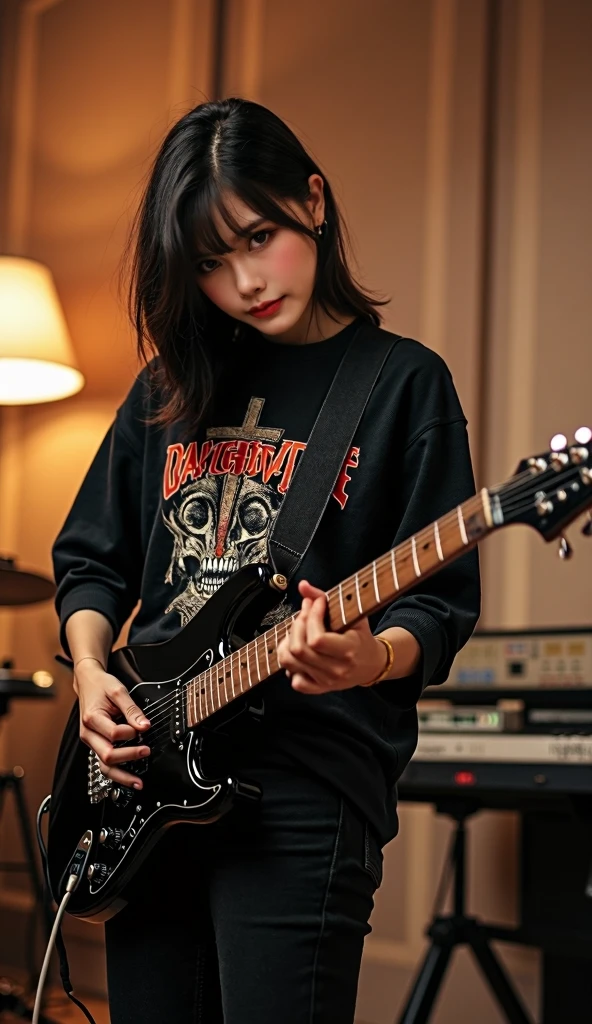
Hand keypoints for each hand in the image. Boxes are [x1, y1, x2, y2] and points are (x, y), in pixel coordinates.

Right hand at [75, 660, 150, 789]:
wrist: (87, 682)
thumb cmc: (101, 685)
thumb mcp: (118, 691)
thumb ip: (132, 709)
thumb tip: (144, 726)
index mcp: (92, 719)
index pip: (113, 733)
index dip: (130, 733)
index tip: (142, 727)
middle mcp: (88, 734)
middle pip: (107, 755)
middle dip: (129, 756)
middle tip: (146, 751)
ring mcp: (91, 741)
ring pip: (103, 765)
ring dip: (121, 776)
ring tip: (138, 782)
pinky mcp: (95, 744)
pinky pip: (104, 762)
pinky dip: (117, 772)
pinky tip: (129, 778)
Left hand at [276, 580, 387, 693]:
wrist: (372, 664)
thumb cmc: (361, 636)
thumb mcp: (352, 613)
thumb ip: (324, 597)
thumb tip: (302, 586)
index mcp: (348, 650)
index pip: (317, 639)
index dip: (310, 617)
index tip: (316, 604)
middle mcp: (337, 669)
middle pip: (300, 649)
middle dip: (297, 625)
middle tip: (304, 612)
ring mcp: (327, 681)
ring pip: (291, 663)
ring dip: (289, 642)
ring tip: (297, 630)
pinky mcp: (320, 688)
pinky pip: (296, 682)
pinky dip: (292, 667)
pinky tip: (299, 653)